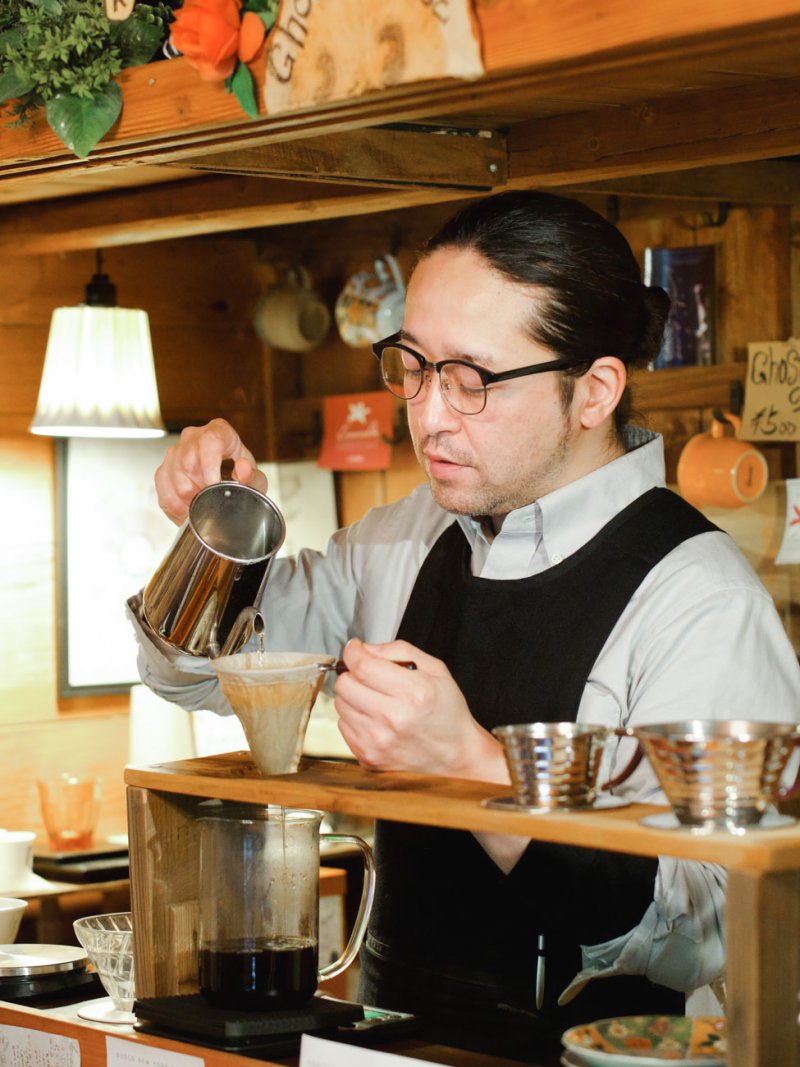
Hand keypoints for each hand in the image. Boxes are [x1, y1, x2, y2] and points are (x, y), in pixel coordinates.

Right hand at [154, 419, 266, 523]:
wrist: (227, 484)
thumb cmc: (242, 477)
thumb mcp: (255, 478)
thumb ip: (252, 476)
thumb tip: (243, 469)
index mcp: (219, 432)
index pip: (210, 440)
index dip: (210, 463)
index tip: (213, 484)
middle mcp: (193, 437)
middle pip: (187, 460)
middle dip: (198, 488)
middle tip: (210, 503)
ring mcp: (175, 451)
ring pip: (172, 474)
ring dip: (185, 497)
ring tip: (200, 508)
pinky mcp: (164, 468)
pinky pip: (162, 485)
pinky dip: (173, 503)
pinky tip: (186, 511)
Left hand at [334, 638, 509, 782]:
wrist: (456, 755)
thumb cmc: (447, 713)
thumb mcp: (435, 669)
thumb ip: (399, 650)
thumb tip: (365, 649)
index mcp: (412, 692)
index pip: (362, 665)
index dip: (353, 652)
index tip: (355, 649)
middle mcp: (393, 718)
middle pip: (345, 684)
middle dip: (353, 674)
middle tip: (369, 676)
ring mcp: (378, 741)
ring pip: (341, 705)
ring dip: (354, 696)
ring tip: (376, 700)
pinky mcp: (368, 757)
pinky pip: (344, 726)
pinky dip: (355, 718)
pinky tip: (375, 719)